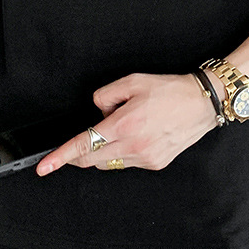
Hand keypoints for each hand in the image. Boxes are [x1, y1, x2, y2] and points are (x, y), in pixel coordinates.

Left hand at [36, 72, 218, 175]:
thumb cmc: (170, 90)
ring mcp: (145, 158)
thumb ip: (106, 95)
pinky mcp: (155, 164)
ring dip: (103, 151)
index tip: (44, 167)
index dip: (61, 157)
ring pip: (109, 163)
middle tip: (75, 145)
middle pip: (92, 160)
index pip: (84, 145)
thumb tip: (97, 110)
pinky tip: (135, 136)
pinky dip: (122, 152)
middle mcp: (134, 146)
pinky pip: (127, 163)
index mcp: (125, 125)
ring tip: (120, 128)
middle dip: (78, 155)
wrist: (203, 103)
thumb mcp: (132, 81)